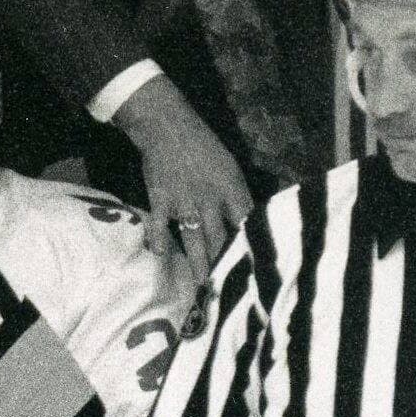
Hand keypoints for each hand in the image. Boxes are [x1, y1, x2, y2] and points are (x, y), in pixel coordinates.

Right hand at [113, 76, 253, 289]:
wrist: (167, 127)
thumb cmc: (202, 144)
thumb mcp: (229, 166)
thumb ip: (235, 194)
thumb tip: (245, 219)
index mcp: (232, 188)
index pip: (247, 223)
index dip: (252, 246)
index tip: (256, 267)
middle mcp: (210, 200)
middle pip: (222, 240)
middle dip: (226, 266)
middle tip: (230, 289)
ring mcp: (184, 204)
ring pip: (195, 242)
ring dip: (199, 267)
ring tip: (203, 287)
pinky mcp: (160, 203)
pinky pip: (159, 230)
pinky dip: (159, 244)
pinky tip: (163, 258)